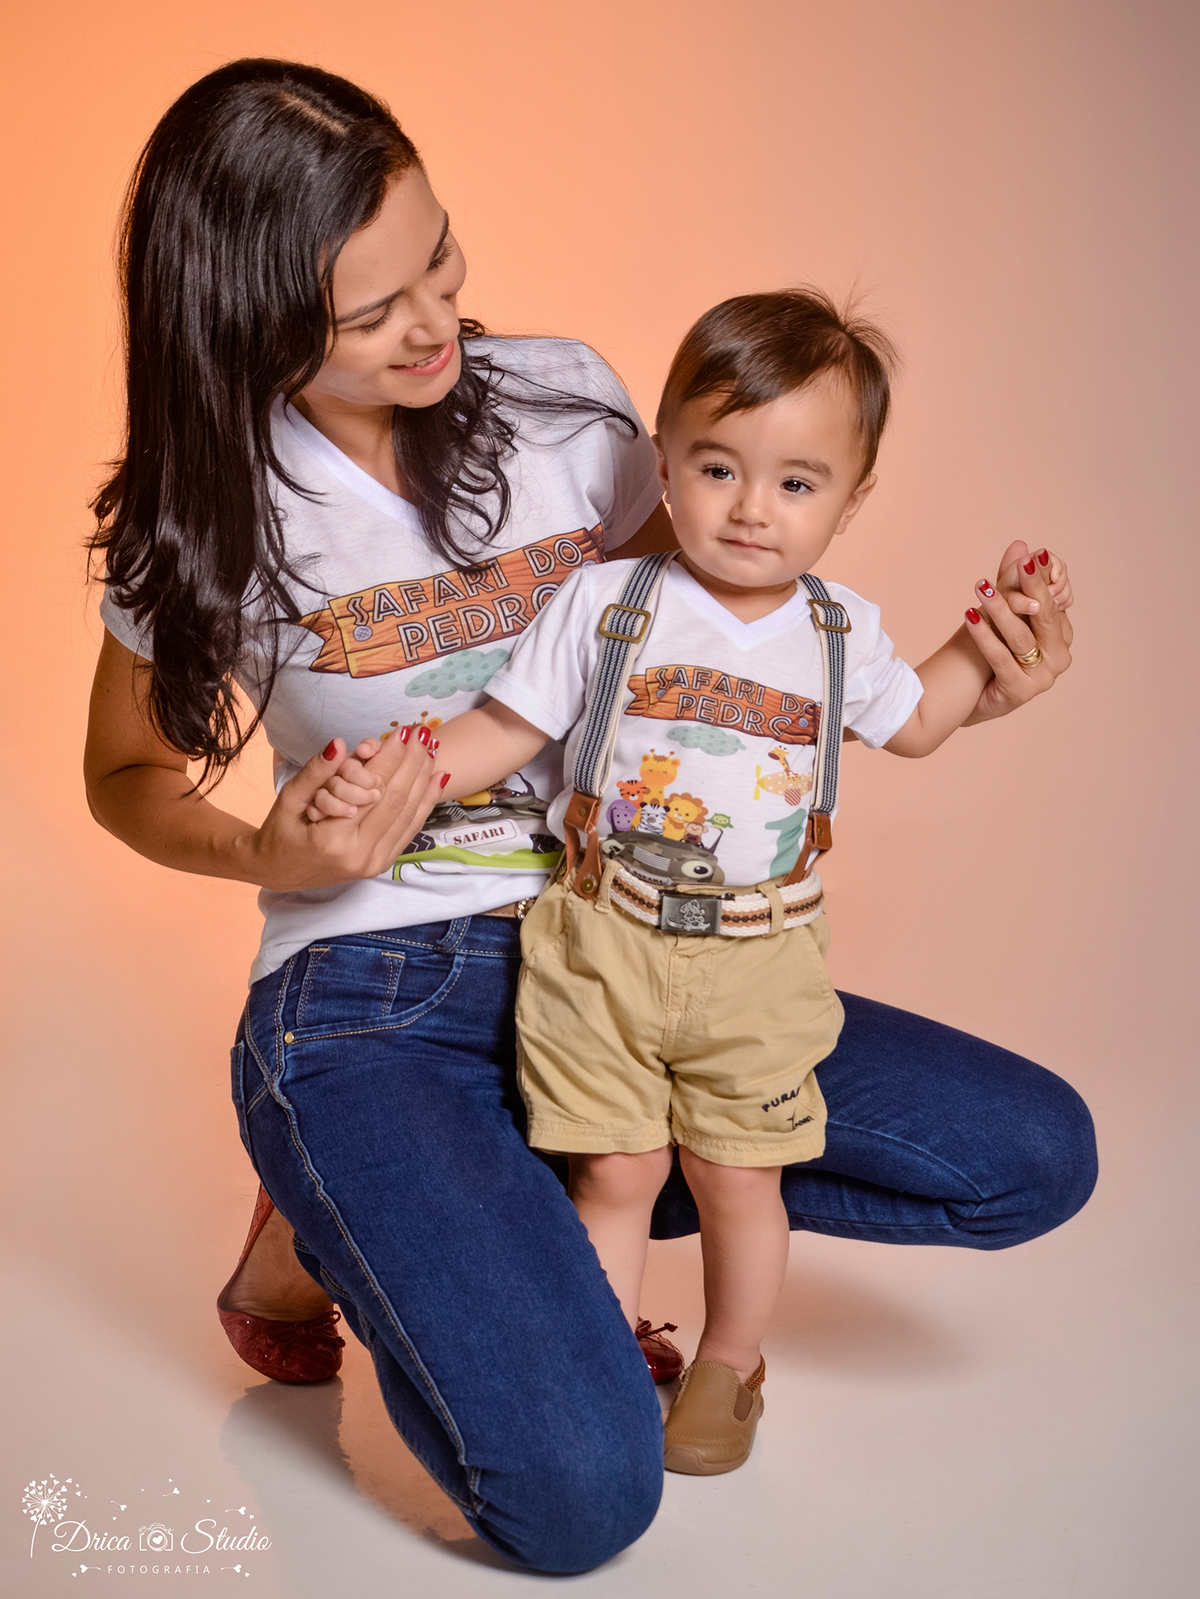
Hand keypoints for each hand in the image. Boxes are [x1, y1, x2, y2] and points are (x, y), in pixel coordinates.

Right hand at [244, 721, 447, 890]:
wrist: (280, 872)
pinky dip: (425, 802)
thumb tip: (339, 743)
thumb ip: (315, 771)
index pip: (372, 789)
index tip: (403, 731)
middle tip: (423, 733)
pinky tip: (437, 779)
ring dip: (424, 779)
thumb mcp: (289, 798)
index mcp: (333, 840)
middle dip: (413, 763)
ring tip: (434, 749)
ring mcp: (374, 863)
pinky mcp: (382, 863)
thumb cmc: (281, 832)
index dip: (390, 757)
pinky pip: (410, 829)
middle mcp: (359, 855)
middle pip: (396, 800)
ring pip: (409, 815)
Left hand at [962, 542, 1073, 724]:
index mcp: (1060, 638)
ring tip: (982, 586)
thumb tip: (1020, 545)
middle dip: (1032, 587)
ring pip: (1021, 637)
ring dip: (1001, 608)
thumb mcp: (1002, 611)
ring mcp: (1042, 678)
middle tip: (1022, 563)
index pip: (1054, 602)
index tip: (1032, 555)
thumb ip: (1012, 581)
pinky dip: (984, 635)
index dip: (1043, 579)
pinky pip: (1000, 658)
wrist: (964, 694)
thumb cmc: (987, 650)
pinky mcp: (1021, 692)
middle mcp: (1058, 658)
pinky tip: (969, 615)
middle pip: (1045, 617)